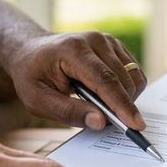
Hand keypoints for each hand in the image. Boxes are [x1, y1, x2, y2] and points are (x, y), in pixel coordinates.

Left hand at [6, 31, 147, 129]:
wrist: (30, 50)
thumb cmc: (31, 75)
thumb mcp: (37, 100)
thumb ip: (69, 112)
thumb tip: (101, 122)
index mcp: (73, 50)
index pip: (105, 80)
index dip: (123, 105)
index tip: (136, 126)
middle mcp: (95, 41)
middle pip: (124, 80)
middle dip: (122, 107)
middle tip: (105, 122)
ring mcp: (107, 41)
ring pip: (134, 76)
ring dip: (126, 98)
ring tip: (100, 104)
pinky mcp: (115, 45)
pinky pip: (134, 72)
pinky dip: (127, 89)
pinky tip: (105, 93)